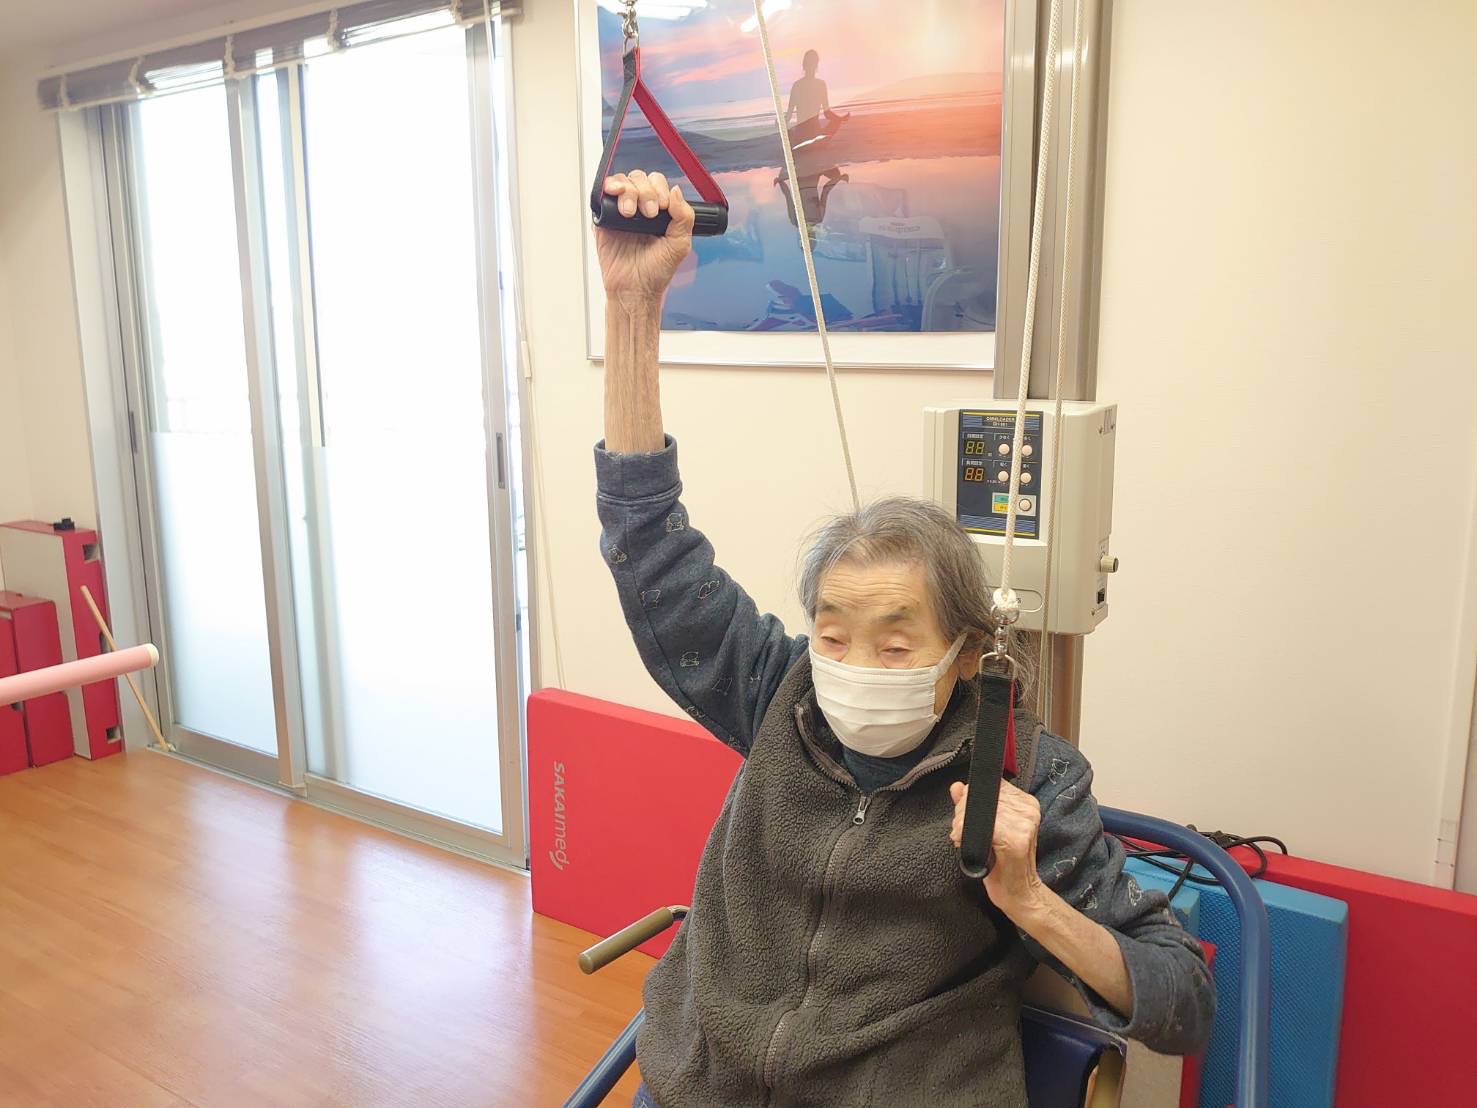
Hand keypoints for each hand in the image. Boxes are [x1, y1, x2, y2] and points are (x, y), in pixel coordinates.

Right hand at [595, 170, 693, 298]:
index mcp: (659, 212)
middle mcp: (640, 208)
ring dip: (629, 191)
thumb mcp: (680, 244)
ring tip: (630, 213)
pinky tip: (615, 194)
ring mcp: (620, 212)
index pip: (658, 184)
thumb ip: (684, 217)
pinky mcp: (604, 218)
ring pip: (623, 182)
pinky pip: (603, 193)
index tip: (663, 207)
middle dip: (646, 191)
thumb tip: (676, 191)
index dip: (660, 190)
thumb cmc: (655, 272)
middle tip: (649, 213)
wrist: (634, 289)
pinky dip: (609, 187)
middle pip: (640, 178)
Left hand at [949, 780, 1048, 920]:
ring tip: (962, 838)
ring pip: (980, 808)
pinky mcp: (1016, 839)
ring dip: (962, 823)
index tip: (964, 815)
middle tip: (960, 830)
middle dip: (963, 812)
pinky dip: (966, 832)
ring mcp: (1025, 823)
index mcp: (1025, 803)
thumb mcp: (984, 829)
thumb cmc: (1002, 864)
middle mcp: (1028, 810)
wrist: (1017, 893)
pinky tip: (963, 842)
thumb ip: (971, 805)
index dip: (971, 798)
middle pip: (983, 795)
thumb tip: (957, 786)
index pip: (991, 785)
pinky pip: (984, 825)